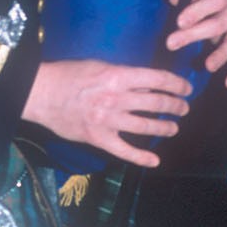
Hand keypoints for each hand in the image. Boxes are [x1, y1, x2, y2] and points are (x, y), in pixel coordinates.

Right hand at [23, 59, 190, 166]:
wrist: (40, 94)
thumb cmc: (67, 75)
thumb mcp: (98, 66)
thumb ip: (123, 75)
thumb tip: (145, 82)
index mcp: (118, 77)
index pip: (158, 80)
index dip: (177, 84)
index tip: (186, 88)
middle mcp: (117, 99)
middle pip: (157, 103)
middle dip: (175, 106)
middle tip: (182, 108)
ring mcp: (108, 120)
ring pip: (147, 126)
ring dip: (165, 127)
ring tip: (173, 127)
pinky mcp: (98, 138)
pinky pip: (125, 151)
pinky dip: (141, 158)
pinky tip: (155, 161)